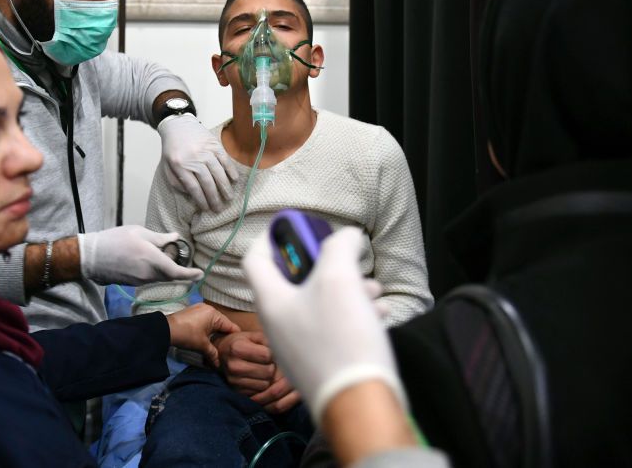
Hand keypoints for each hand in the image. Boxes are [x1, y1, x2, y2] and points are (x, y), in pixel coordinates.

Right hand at [78, 226, 203, 285]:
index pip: (177, 272)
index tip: (200, 274)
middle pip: (169, 275)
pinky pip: (149, 278)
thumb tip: (175, 237)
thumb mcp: (139, 232)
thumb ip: (159, 238)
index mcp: (153, 261)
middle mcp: (148, 275)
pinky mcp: (132, 283)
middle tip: (179, 256)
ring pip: (159, 277)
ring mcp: (140, 281)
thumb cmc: (115, 240)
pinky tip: (145, 259)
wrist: (91, 257)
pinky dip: (154, 271)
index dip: (190, 274)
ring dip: (164, 269)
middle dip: (177, 269)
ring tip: (158, 253)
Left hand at [158, 113, 238, 211]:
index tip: (207, 209)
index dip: (201, 200)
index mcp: (180, 165)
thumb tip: (193, 195)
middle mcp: (193, 159)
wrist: (177, 125)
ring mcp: (205, 151)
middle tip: (220, 209)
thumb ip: (178, 182)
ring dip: (225, 187)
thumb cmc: (173, 149)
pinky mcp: (214, 144)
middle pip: (207, 182)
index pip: (193, 187)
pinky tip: (234, 180)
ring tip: (229, 198)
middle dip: (215, 198)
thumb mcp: (168, 167)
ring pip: (218, 172)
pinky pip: (225, 159)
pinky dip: (231, 170)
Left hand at [166, 303, 239, 367]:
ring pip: (214, 322)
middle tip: (227, 348)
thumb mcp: (202, 346)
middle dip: (224, 336)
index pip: (231, 326)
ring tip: (217, 344)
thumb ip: (213, 354)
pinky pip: (206, 320)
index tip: (237, 348)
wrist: (165, 329)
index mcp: (215, 314)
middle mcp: (210, 308)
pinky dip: (208, 328)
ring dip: (215, 332)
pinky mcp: (193, 311)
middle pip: (223, 324)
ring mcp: (201, 308)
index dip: (235, 338)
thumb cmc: (187, 335)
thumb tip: (219, 365)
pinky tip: (207, 337)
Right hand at [216, 331, 275, 394]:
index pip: (267, 355)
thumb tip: (283, 349)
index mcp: (237, 348)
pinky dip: (261, 385)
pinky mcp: (236, 390)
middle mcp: (234, 365)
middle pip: (267, 371)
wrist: (221, 355)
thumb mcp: (252, 336)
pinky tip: (257, 378)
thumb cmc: (240, 343)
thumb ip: (267, 339)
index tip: (269, 352)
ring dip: (267, 378)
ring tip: (262, 369)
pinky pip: (258, 392)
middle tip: (268, 362)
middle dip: (271, 366)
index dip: (272, 353)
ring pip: (265, 384)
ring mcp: (233, 380)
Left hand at [242, 227, 406, 424]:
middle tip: (350, 262)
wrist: (359, 403)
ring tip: (374, 291)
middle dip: (326, 266)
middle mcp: (277, 324)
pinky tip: (377, 316)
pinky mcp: (318, 364)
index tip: (294, 227)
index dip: (271, 238)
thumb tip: (346, 236)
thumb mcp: (340, 279)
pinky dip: (350, 316)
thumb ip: (339, 247)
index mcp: (271, 301)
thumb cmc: (341, 337)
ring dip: (345, 291)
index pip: (254, 259)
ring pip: (317, 305)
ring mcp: (297, 347)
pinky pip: (329, 329)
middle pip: (294, 281)